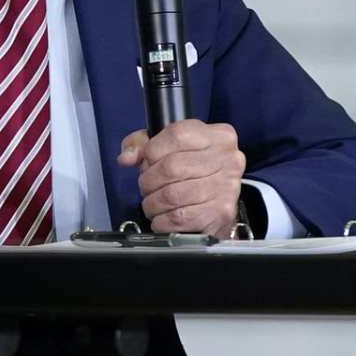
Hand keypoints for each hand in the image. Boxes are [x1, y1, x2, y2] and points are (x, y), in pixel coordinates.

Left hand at [118, 119, 245, 235]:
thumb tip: (127, 157)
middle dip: (148, 180)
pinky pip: (179, 218)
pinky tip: (162, 217)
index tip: (147, 161)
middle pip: (171, 167)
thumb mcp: (168, 146)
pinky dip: (161, 220)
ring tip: (152, 203)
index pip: (176, 135)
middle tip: (146, 187)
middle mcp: (228, 159)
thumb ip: (142, 145)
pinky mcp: (222, 213)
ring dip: (152, 203)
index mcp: (217, 136)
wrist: (217, 201)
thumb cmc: (192, 170)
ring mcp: (227, 187)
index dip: (152, 150)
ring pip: (172, 195)